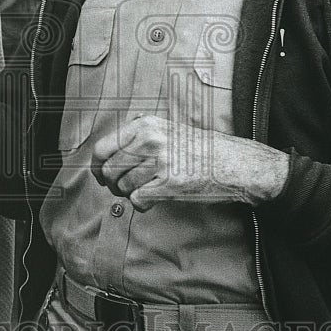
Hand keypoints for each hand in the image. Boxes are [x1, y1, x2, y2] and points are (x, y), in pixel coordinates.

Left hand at [91, 114, 288, 209]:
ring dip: (129, 194)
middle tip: (124, 187)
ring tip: (145, 190)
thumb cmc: (199, 148)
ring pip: (122, 187)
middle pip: (108, 170)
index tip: (101, 175)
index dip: (98, 166)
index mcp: (145, 125)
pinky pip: (137, 200)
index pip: (102, 148)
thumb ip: (139, 130)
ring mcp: (159, 162)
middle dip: (112, 184)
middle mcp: (149, 140)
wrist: (233, 164)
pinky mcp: (168, 184)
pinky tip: (153, 200)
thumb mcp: (167, 127)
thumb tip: (111, 142)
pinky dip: (142, 204)